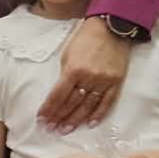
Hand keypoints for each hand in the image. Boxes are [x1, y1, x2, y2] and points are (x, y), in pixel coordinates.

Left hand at [40, 16, 129, 130]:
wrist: (111, 28)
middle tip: (51, 129)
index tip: (41, 119)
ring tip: (65, 130)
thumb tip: (60, 94)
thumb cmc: (85, 39)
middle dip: (59, 117)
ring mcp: (104, 81)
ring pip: (88, 106)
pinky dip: (98, 114)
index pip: (58, 95)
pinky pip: (107, 102)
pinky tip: (89, 124)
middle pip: (72, 103)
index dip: (49, 109)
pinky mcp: (117, 83)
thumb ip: (65, 75)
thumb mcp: (67, 54)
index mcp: (73, 70)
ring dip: (75, 119)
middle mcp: (89, 78)